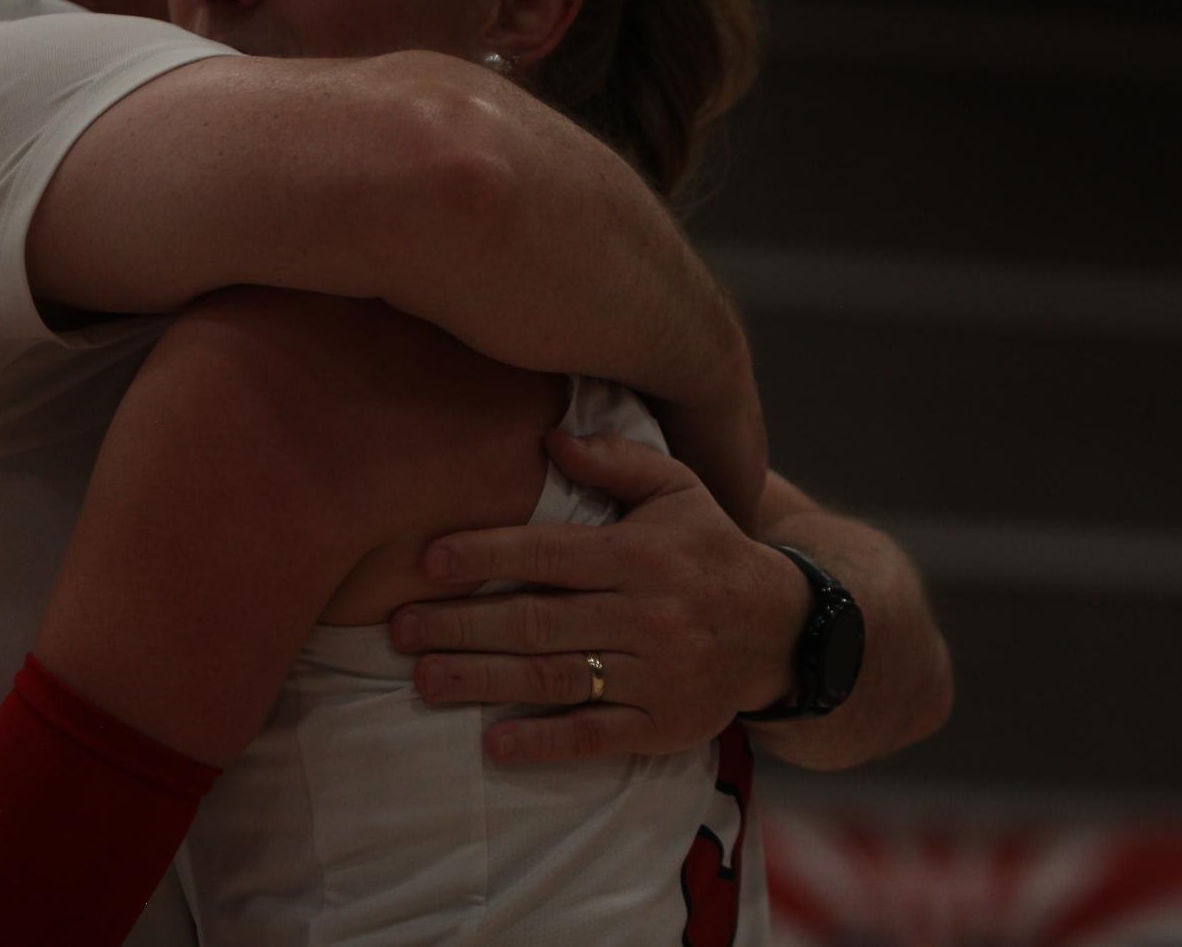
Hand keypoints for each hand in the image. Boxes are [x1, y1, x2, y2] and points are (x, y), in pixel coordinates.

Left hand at [389, 431, 806, 760]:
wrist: (782, 629)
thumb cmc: (708, 548)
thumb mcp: (677, 490)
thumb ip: (616, 461)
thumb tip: (548, 438)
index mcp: (641, 555)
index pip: (551, 553)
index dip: (488, 555)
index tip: (428, 561)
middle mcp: (647, 615)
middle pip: (539, 621)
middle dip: (462, 625)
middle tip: (399, 628)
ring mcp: (655, 675)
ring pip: (556, 678)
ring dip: (483, 681)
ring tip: (422, 680)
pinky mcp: (663, 726)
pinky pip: (596, 736)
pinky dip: (544, 741)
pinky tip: (494, 743)